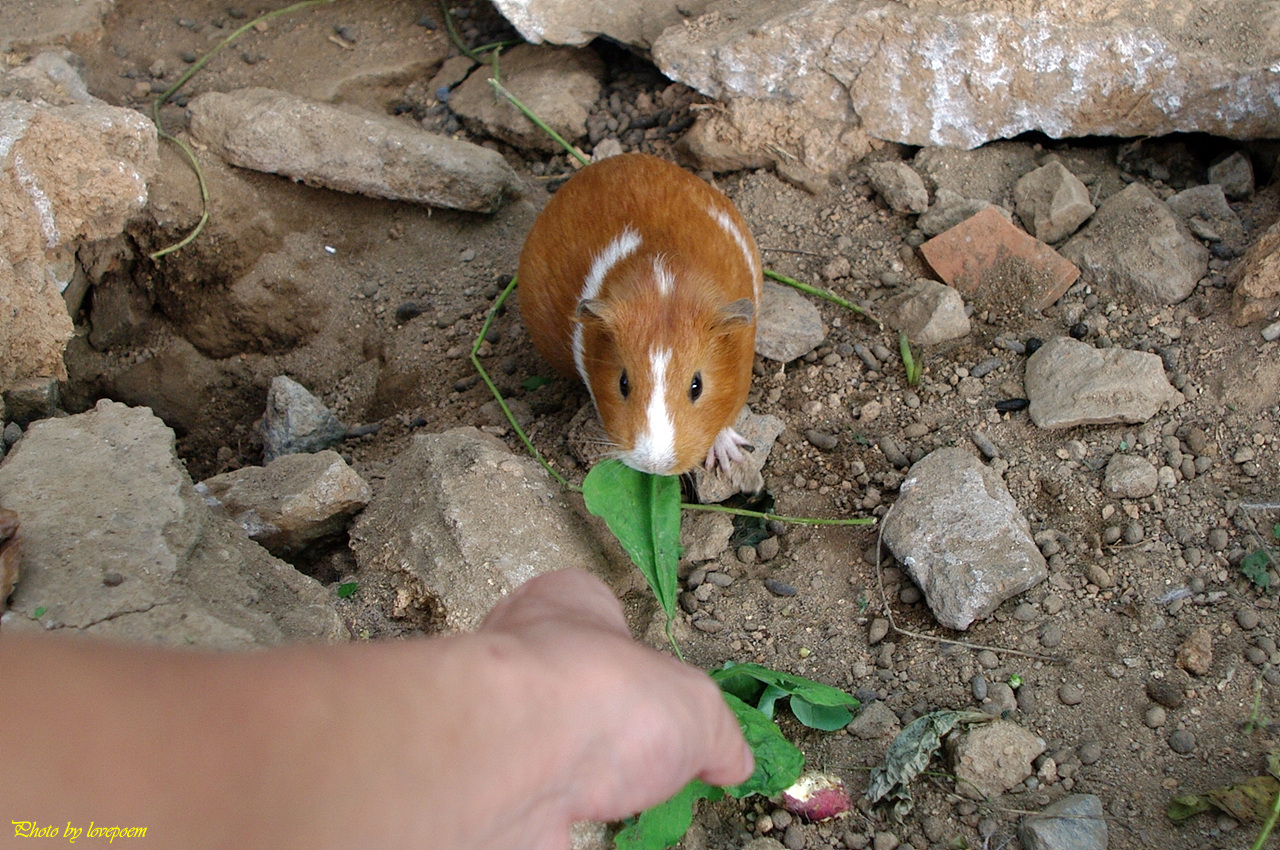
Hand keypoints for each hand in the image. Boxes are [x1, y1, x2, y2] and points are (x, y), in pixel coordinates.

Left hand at [473, 569, 753, 847]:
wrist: (515, 754)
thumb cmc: (601, 694)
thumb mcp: (698, 709)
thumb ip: (716, 735)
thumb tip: (730, 758)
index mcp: (566, 605)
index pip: (594, 609)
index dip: (629, 649)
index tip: (659, 688)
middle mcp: (520, 655)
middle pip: (568, 686)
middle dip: (604, 726)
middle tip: (642, 761)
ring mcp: (495, 720)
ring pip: (538, 745)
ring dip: (574, 774)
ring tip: (615, 802)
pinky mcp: (479, 785)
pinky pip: (521, 803)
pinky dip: (548, 822)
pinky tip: (577, 832)